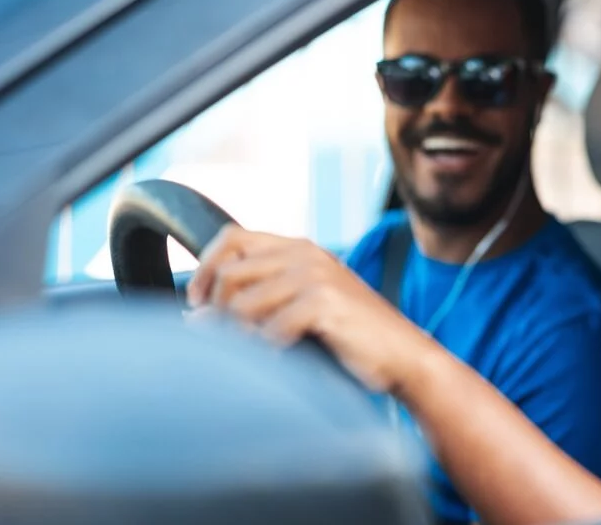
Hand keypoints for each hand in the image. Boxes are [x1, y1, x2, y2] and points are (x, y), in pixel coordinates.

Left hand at [186, 224, 434, 392]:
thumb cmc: (351, 337)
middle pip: (230, 274)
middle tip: (223, 341)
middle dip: (217, 313)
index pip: (230, 238)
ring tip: (256, 355)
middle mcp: (305, 253)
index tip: (197, 304)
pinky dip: (267, 351)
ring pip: (244, 305)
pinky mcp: (324, 303)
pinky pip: (270, 329)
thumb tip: (196, 315)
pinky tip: (281, 361)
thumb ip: (262, 295)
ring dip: (240, 337)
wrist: (404, 356)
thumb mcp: (306, 302)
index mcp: (298, 247)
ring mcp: (316, 276)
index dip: (205, 269)